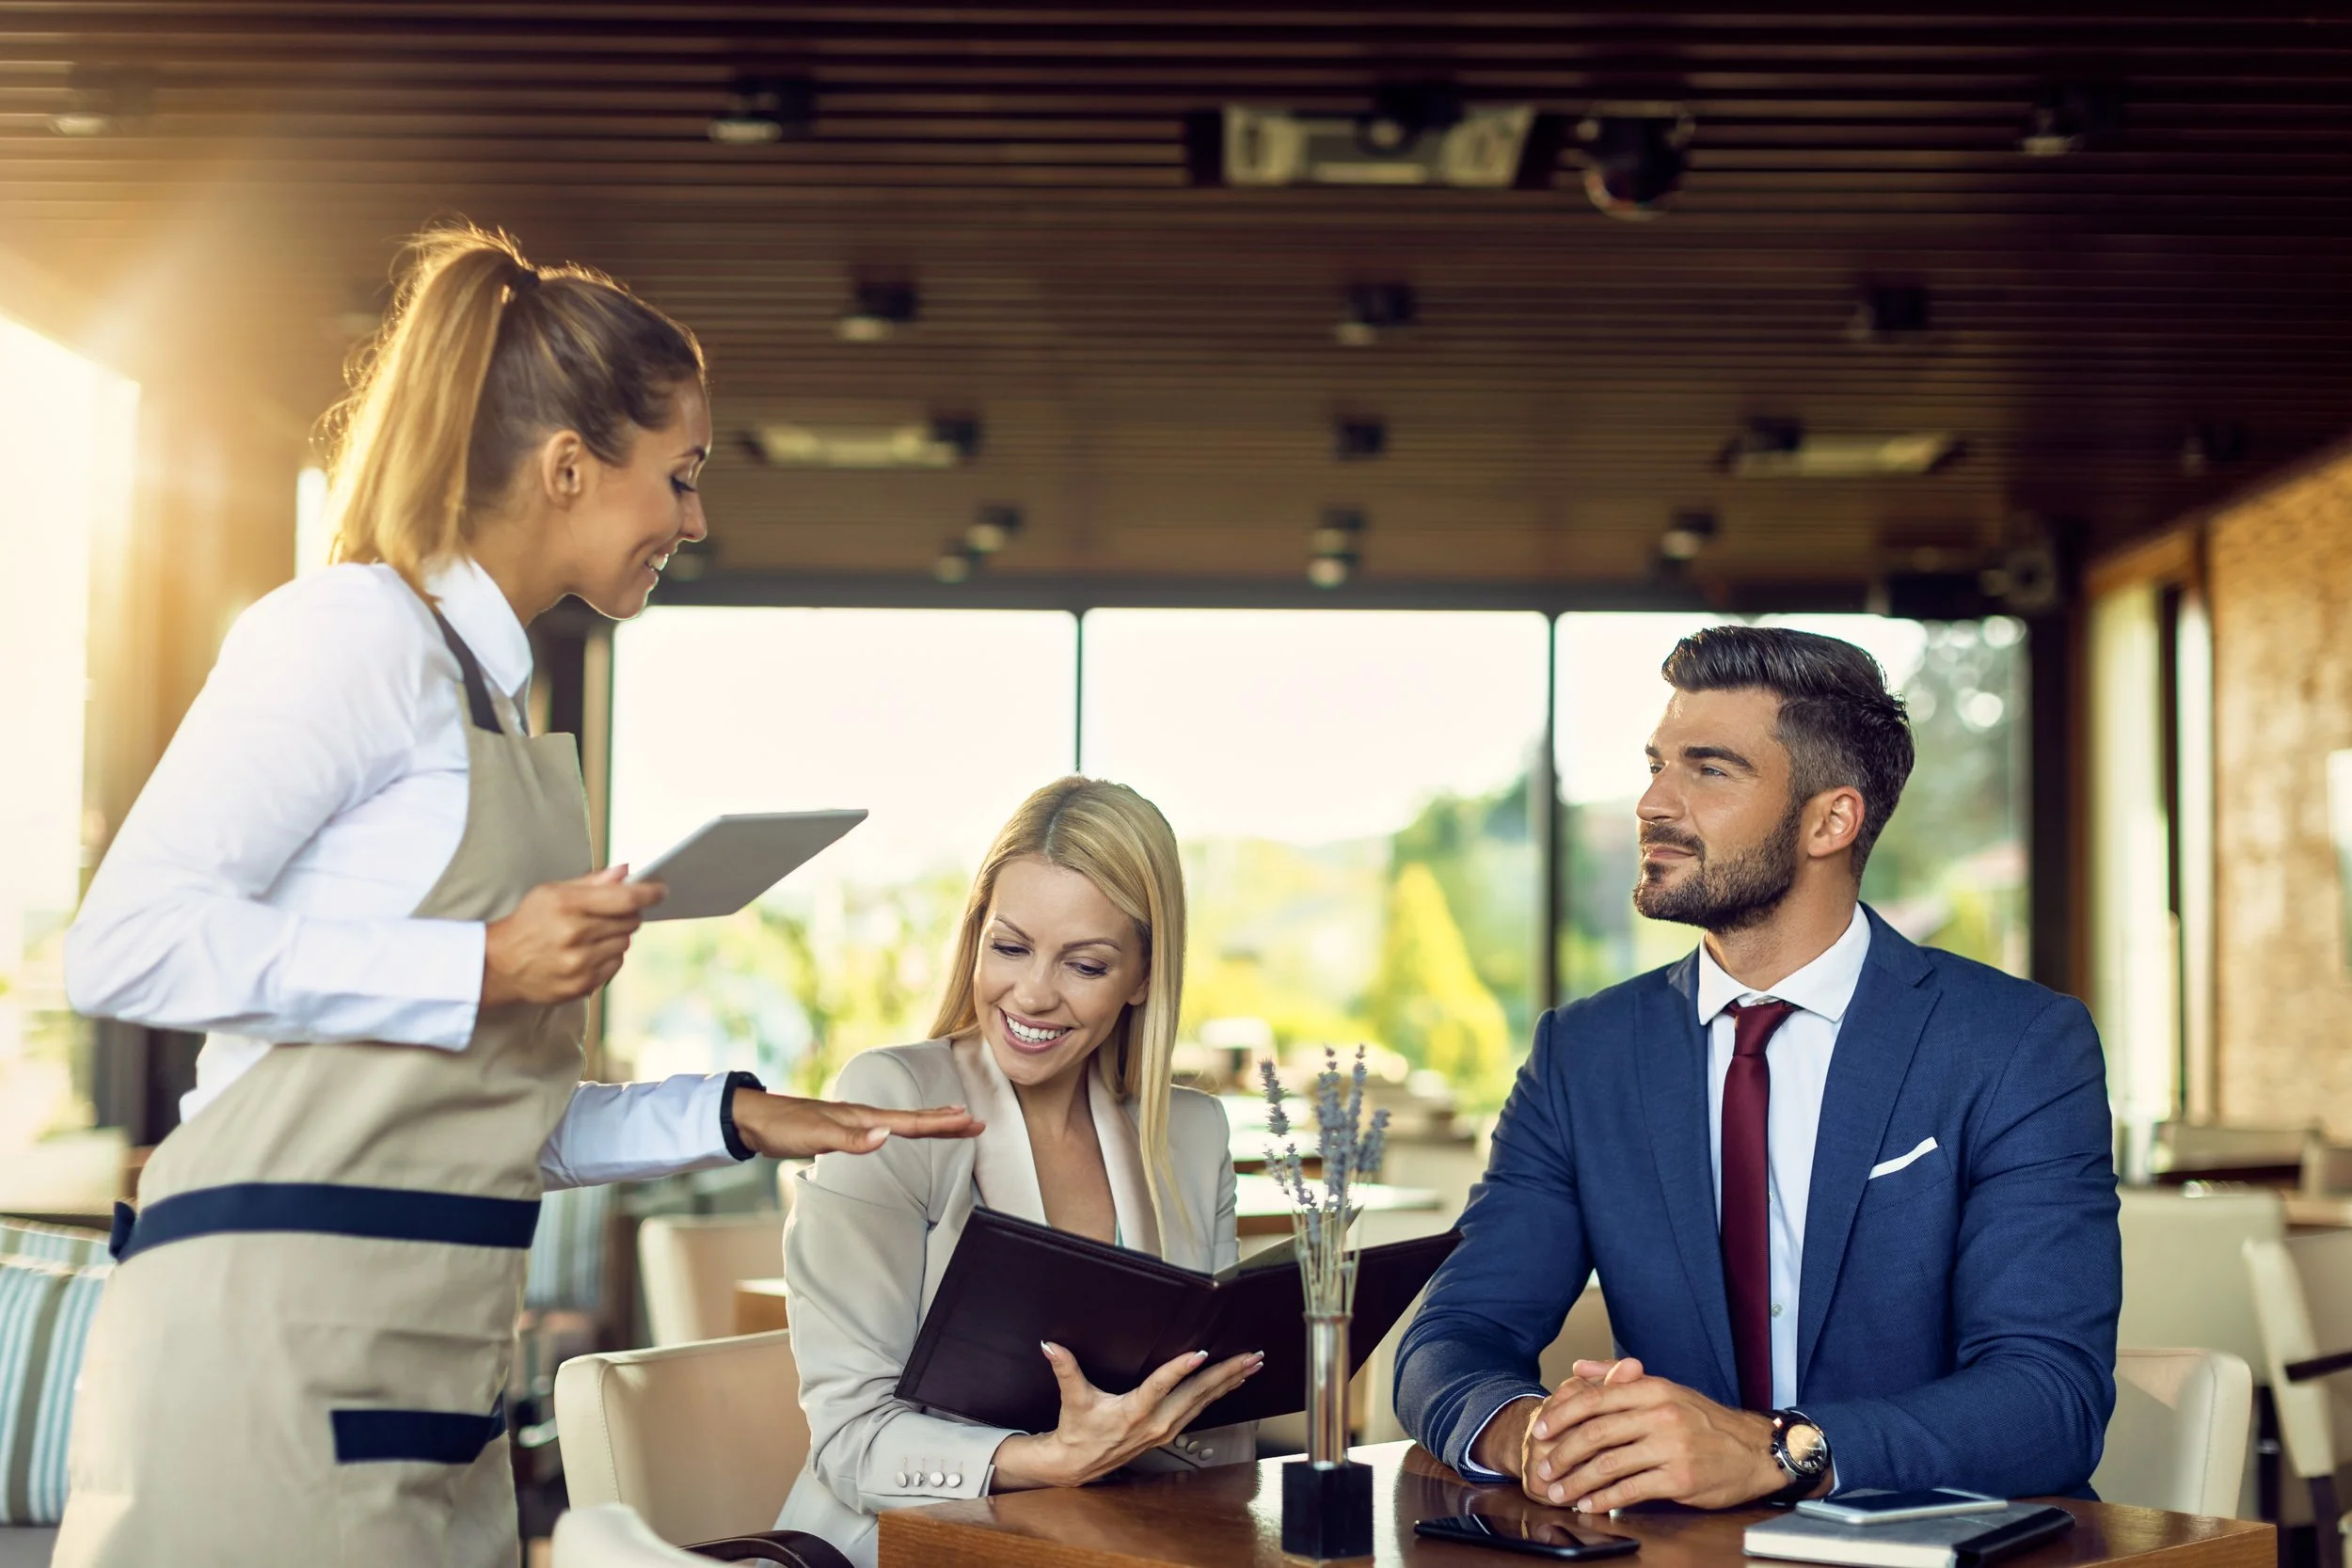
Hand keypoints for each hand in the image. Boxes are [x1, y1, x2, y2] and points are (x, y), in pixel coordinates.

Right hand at [481, 867, 664, 1007]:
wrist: (500, 964)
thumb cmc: (528, 922)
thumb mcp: (551, 892)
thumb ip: (592, 882)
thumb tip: (626, 872)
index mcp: (568, 905)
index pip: (625, 898)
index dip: (650, 893)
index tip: (661, 890)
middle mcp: (575, 936)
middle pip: (630, 922)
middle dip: (627, 914)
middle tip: (608, 913)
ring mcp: (579, 964)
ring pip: (625, 944)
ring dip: (616, 937)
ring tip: (590, 935)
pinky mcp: (582, 985)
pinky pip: (615, 966)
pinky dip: (608, 957)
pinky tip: (586, 953)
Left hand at [730, 1089, 983, 1156]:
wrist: (754, 1119)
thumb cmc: (783, 1126)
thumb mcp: (816, 1136)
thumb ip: (852, 1139)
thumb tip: (887, 1136)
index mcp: (863, 1117)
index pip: (912, 1122)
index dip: (942, 1124)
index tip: (972, 1123)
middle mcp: (863, 1116)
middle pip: (913, 1119)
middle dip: (945, 1121)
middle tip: (977, 1122)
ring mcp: (854, 1122)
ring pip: (901, 1121)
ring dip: (929, 1123)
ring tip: (952, 1120)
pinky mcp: (843, 1130)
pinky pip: (886, 1128)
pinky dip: (903, 1128)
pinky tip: (901, 1130)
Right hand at [992, 1342, 1262, 1488]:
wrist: (1077, 1464)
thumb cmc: (1078, 1430)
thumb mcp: (1073, 1399)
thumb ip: (1066, 1369)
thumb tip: (1051, 1345)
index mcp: (1133, 1412)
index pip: (1160, 1386)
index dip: (1180, 1369)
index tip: (1200, 1353)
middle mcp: (1155, 1423)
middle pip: (1196, 1394)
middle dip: (1226, 1374)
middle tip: (1250, 1356)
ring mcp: (1165, 1429)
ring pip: (1203, 1403)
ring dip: (1228, 1382)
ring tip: (1250, 1365)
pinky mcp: (1169, 1432)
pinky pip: (1199, 1410)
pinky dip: (1217, 1394)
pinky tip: (1230, 1383)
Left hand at [1520, 1357, 1786, 1512]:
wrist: (1754, 1449)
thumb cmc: (1705, 1421)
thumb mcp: (1665, 1389)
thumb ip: (1619, 1378)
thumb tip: (1580, 1366)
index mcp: (1652, 1389)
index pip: (1594, 1398)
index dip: (1561, 1414)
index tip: (1540, 1429)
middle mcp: (1660, 1414)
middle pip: (1595, 1432)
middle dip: (1562, 1452)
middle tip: (1543, 1467)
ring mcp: (1670, 1447)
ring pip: (1609, 1464)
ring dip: (1577, 1481)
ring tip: (1558, 1492)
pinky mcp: (1679, 1478)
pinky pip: (1631, 1489)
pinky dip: (1605, 1499)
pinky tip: (1590, 1504)